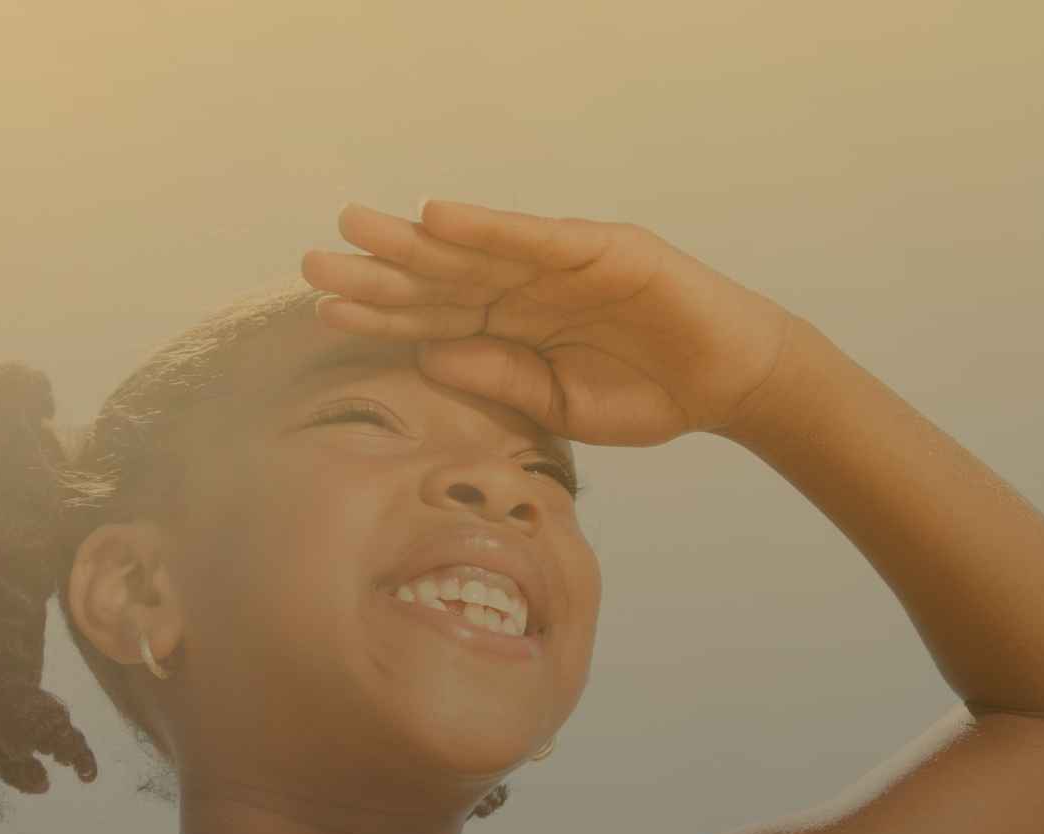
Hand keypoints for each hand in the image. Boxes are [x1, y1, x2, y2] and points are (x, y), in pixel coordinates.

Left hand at [300, 199, 796, 447]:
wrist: (729, 383)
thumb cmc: (647, 395)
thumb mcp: (559, 404)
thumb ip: (497, 377)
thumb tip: (425, 358)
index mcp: (510, 328)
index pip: (431, 319)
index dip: (379, 315)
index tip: (322, 311)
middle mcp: (525, 289)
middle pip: (439, 279)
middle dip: (378, 272)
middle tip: (313, 262)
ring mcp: (560, 263)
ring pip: (475, 251)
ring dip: (415, 239)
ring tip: (357, 229)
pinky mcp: (601, 249)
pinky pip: (534, 237)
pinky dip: (488, 226)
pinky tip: (439, 218)